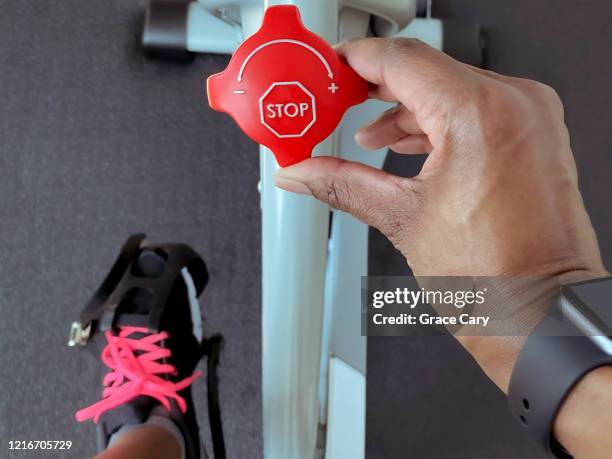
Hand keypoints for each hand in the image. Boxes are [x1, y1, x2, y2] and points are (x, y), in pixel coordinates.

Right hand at [274, 38, 608, 456]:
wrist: (543, 314)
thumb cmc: (495, 281)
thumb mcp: (402, 220)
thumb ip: (342, 184)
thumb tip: (301, 173)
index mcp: (478, 116)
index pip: (400, 61)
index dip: (354, 62)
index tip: (329, 71)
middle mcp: (514, 105)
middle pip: (425, 69)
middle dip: (374, 85)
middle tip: (336, 100)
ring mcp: (530, 118)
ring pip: (451, 87)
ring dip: (405, 106)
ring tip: (366, 132)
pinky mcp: (535, 136)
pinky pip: (478, 108)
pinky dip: (439, 119)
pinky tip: (408, 142)